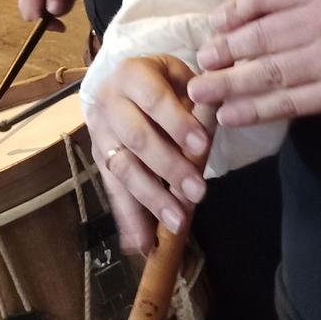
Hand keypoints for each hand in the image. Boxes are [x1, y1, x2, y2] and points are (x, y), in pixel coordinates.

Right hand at [90, 55, 207, 252]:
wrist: (122, 84)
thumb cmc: (162, 81)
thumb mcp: (180, 76)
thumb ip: (199, 95)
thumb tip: (221, 105)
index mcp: (131, 75)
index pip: (154, 99)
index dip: (177, 123)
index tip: (203, 146)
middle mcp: (109, 104)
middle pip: (137, 139)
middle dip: (169, 168)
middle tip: (199, 193)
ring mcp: (100, 135)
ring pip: (123, 169)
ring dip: (151, 199)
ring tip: (178, 223)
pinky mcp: (100, 162)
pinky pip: (113, 192)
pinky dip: (128, 220)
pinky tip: (141, 245)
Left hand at [187, 0, 320, 129]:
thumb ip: (304, 2)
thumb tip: (243, 19)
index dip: (234, 10)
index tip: (215, 25)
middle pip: (261, 35)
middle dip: (224, 50)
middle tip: (201, 61)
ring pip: (270, 71)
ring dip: (229, 83)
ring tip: (202, 92)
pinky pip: (289, 102)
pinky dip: (256, 110)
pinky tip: (231, 114)